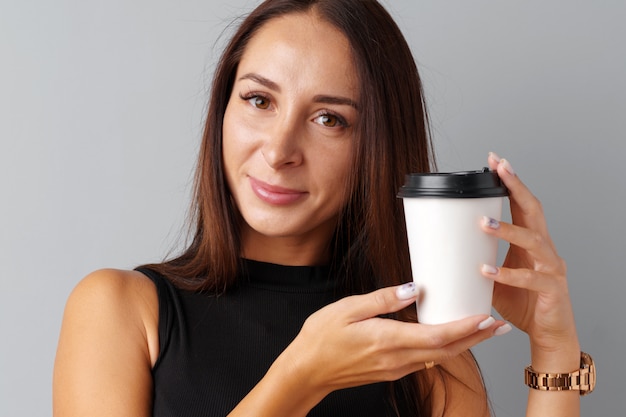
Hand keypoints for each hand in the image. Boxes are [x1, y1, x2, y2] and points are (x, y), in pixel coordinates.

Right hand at [277, 283, 506, 395]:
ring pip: (438, 357)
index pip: (437, 336)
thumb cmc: (321, 338)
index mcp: (387, 340)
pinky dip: (444, 348)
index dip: (465, 327)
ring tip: (482, 330)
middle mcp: (397, 359)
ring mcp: (395, 368)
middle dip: (476, 338)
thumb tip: (414, 289)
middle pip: (446, 350)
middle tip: (499, 326)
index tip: (486, 317)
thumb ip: (382, 300)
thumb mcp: (347, 309)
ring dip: (463, 344)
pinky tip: (447, 338)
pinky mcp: (391, 370)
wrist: (306, 371)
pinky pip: (425, 359)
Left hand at [481, 153, 578, 355]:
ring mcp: (551, 269)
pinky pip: (530, 279)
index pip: (523, 205)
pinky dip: (507, 275)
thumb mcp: (494, 277)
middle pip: (534, 210)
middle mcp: (545, 250)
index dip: (511, 182)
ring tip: (482, 223)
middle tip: (499, 169)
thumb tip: (441, 252)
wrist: (548, 334)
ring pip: (533, 241)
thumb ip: (476, 261)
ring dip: (507, 229)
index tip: (494, 161)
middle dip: (516, 187)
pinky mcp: (552, 290)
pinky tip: (486, 271)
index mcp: (531, 242)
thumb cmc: (523, 302)